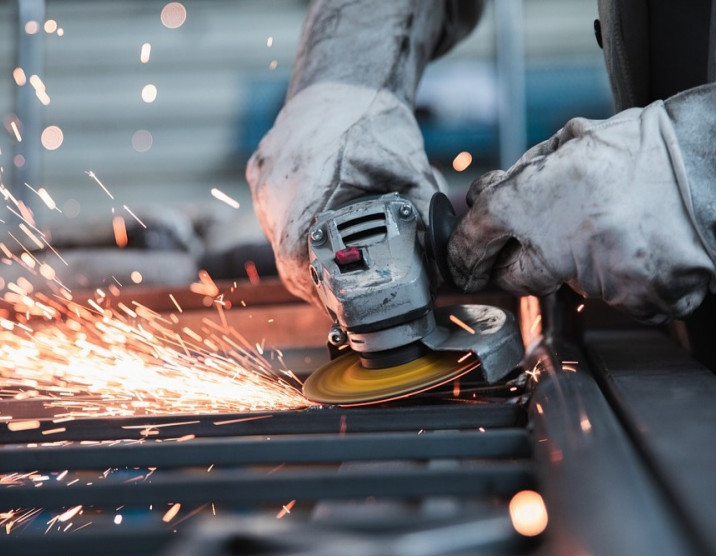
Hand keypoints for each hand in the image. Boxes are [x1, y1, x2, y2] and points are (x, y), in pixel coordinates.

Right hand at [246, 82, 439, 305]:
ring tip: (332, 268)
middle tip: (342, 293)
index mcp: (305, 187)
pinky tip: (318, 234)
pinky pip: (273, 215)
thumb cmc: (373, 119)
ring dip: (303, 258)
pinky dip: (295, 231)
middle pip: (285, 256)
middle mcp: (274, 186)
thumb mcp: (407, 169)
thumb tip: (442, 261)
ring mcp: (263, 179)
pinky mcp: (260, 172)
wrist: (344, 79)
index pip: (296, 260)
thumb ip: (423, 216)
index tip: (336, 301)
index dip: (316, 288)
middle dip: (314, 280)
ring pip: (277, 238)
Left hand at [447, 101, 715, 323]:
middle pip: (514, 277)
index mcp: (530, 200)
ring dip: (582, 264)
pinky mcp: (632, 304)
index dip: (463, 254)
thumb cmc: (640, 152)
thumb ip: (520, 178)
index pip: (473, 240)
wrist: (714, 172)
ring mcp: (596, 280)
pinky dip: (621, 279)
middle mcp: (556, 246)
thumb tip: (483, 201)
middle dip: (522, 263)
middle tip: (552, 239)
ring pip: (568, 285)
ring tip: (617, 228)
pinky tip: (639, 248)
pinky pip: (612, 298)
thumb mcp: (568, 144)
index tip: (463, 265)